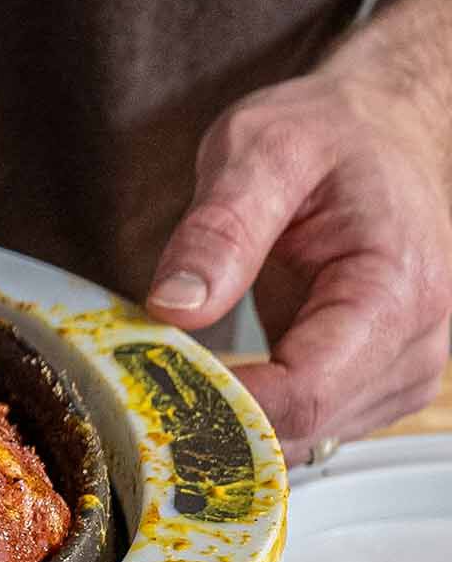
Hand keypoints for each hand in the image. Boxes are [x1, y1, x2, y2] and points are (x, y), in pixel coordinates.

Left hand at [146, 63, 451, 458]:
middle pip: (308, 424)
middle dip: (222, 415)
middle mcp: (417, 339)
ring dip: (239, 418)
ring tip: (178, 370)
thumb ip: (218, 230)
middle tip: (144, 380)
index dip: (224, 407)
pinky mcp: (379, 375)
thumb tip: (172, 308)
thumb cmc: (325, 132)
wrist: (378, 126)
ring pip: (310, 436)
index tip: (152, 389)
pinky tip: (218, 376)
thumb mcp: (258, 152)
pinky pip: (315, 421)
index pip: (308, 392)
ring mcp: (404, 364)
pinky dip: (261, 410)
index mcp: (395, 286)